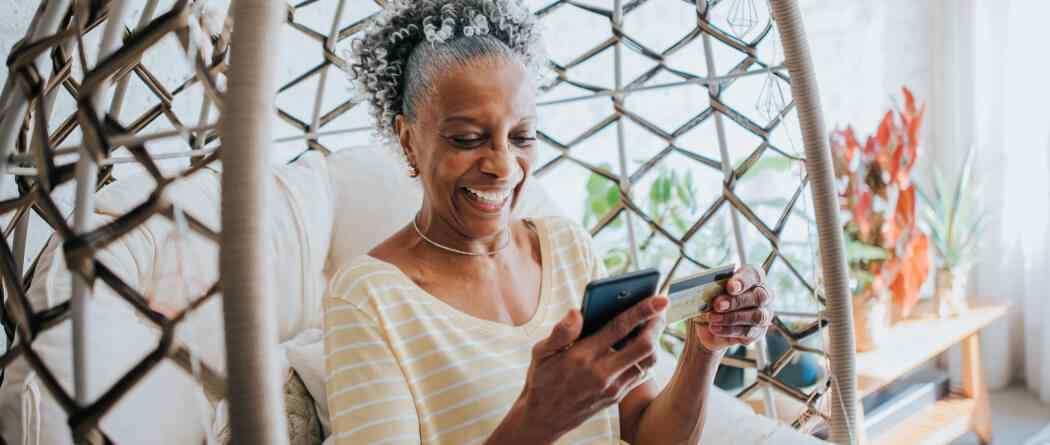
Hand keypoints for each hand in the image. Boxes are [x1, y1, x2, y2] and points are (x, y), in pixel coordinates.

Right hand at [497, 296, 667, 443]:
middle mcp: (601, 372)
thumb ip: (561, 331)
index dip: (643, 310)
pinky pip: (640, 374)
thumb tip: (577, 311)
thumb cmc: (542, 379)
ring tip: (653, 325)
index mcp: (582, 355)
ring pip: (647, 362)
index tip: (660, 298)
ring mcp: (612, 387)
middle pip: (644, 346)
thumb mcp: (541, 352)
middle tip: (661, 309)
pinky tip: (641, 345)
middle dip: (657, 324)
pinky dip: (646, 357)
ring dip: (655, 341)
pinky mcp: (616, 396)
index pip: (619, 327)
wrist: (543, 419)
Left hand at [692, 265, 773, 351]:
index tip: (730, 287)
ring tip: (713, 318)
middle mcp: (763, 295)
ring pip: (756, 316)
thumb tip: (705, 291)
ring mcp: (763, 315)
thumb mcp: (706, 291)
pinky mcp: (757, 333)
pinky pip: (748, 332)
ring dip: (732, 318)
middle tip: (717, 305)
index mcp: (752, 277)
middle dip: (736, 301)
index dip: (743, 281)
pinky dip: (729, 330)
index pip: (754, 275)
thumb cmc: (711, 300)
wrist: (707, 325)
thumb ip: (710, 287)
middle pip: (758, 297)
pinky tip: (715, 328)